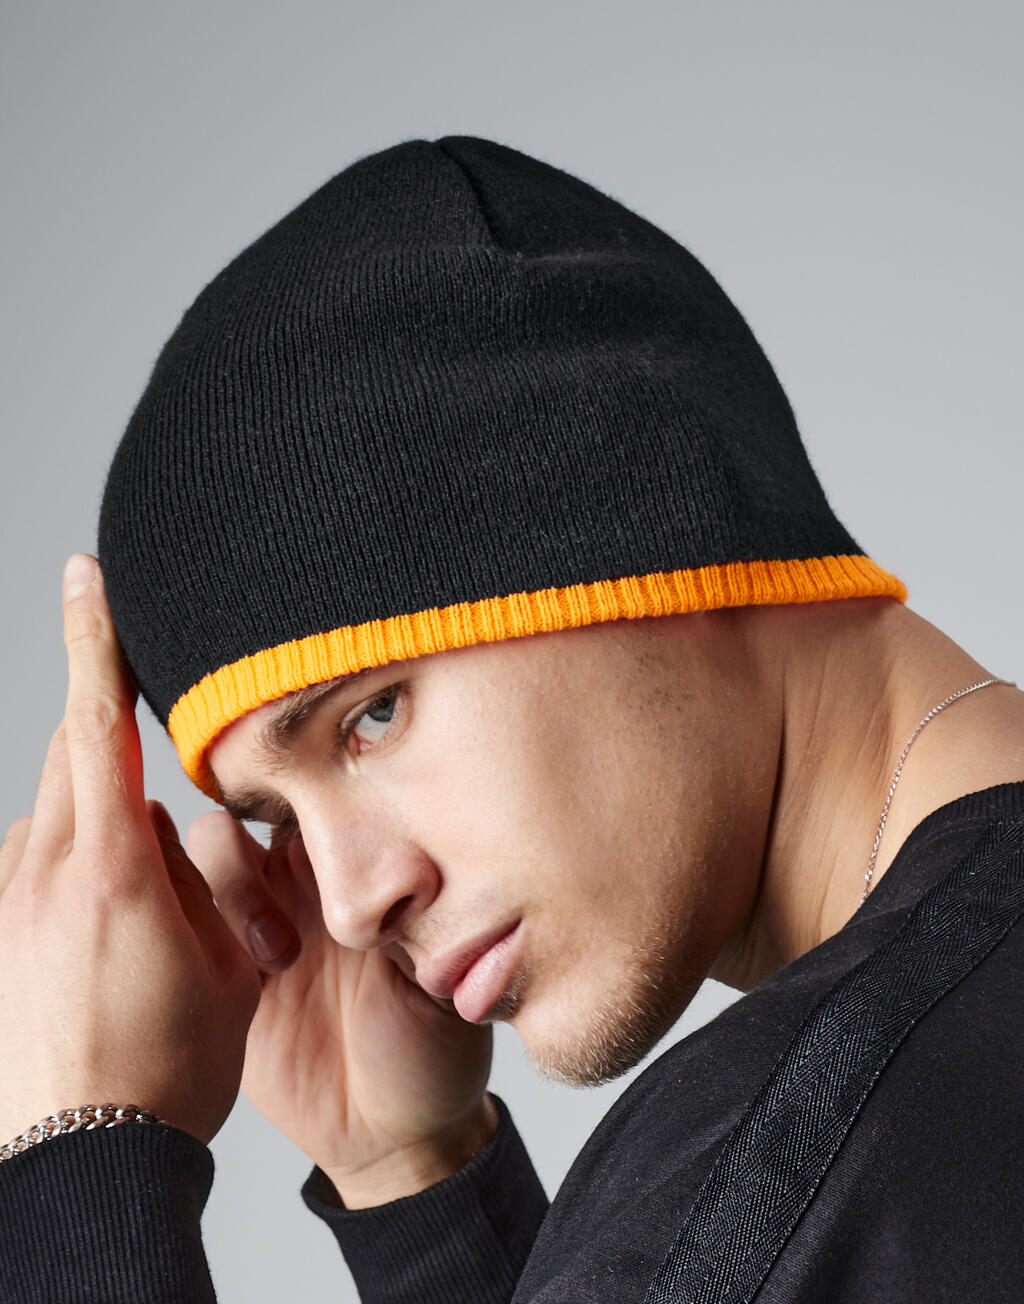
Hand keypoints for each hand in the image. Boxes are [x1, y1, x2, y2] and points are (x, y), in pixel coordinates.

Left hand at [0, 555, 260, 1146]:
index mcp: (110, 865)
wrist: (82, 1155)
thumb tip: (161, 827)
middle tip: (161, 812)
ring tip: (145, 914)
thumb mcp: (225, 960)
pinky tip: (104, 942)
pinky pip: (36, 863)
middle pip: (72, 758)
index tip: (82, 572)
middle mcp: (42, 868)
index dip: (94, 639)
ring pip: (57, 815)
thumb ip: (192, 873)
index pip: (97, 721)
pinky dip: (73, 870)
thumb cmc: (169, 1066)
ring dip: (101, 827)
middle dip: (114, 750)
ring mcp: (6, 901)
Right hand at [187, 814, 496, 1206]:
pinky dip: (192, 931)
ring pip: (216, 853)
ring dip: (234, 884)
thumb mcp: (447, 985)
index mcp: (364, 870)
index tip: (323, 809)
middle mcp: (308, 881)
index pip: (326, 795)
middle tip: (296, 879)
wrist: (390, 1131)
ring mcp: (259, 921)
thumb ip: (429, 927)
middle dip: (263, 820)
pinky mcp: (222, 972)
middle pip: (257, 803)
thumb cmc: (434, 1049)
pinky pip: (186, 925)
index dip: (315, 786)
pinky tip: (244, 977)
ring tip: (278, 956)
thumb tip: (414, 875)